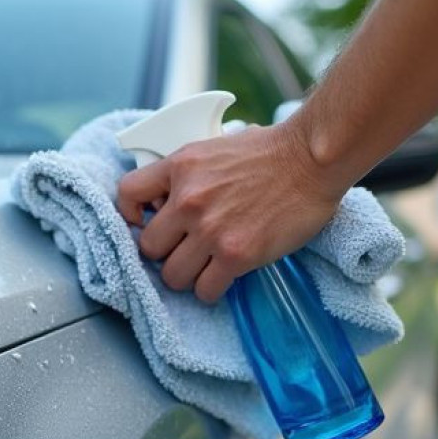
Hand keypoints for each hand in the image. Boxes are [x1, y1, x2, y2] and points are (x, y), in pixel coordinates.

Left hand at [116, 122, 345, 302]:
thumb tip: (167, 198)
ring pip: (172, 276)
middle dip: (165, 252)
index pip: (126, 194)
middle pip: (148, 247)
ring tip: (205, 267)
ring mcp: (210, 229)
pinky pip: (205, 290)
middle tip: (183, 251)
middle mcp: (188, 199)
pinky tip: (223, 278)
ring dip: (188, 276)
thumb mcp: (214, 148)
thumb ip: (188, 173)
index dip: (131, 215)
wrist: (311, 159)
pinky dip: (212, 290)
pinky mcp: (236, 255)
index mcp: (180, 166)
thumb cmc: (270, 152)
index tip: (144, 224)